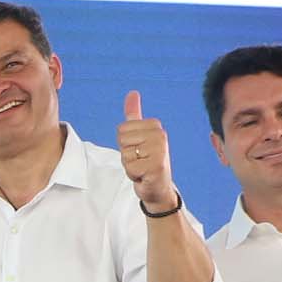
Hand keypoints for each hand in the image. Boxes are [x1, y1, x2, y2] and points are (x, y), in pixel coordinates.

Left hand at [116, 91, 177, 212]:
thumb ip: (134, 114)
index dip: (126, 144)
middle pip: (122, 140)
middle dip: (127, 155)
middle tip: (140, 161)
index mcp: (155, 126)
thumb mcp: (140, 135)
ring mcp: (159, 150)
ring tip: (142, 167)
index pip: (121, 130)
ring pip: (125, 154)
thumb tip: (132, 93)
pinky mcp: (156, 166)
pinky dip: (134, 175)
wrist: (158, 187)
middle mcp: (160, 135)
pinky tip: (144, 176)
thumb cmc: (147, 161)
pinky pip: (130, 167)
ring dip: (130, 165)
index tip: (138, 151)